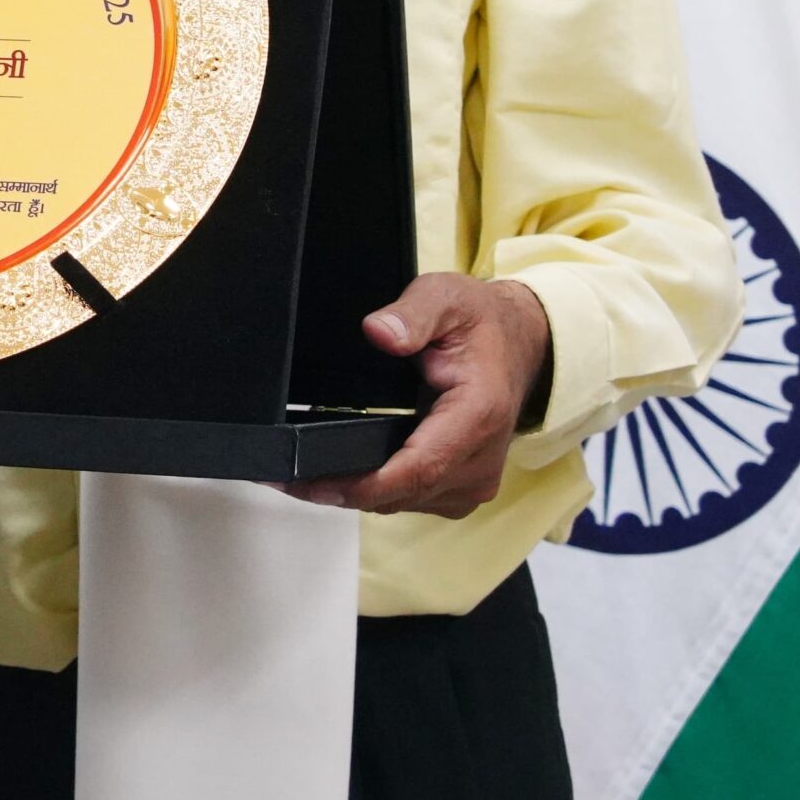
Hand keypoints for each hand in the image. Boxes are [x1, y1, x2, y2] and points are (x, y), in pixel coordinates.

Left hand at [289, 274, 549, 517]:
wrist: (516, 342)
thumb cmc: (480, 322)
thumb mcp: (445, 296)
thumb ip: (412, 314)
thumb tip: (379, 332)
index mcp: (478, 415)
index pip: (419, 468)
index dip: (363, 484)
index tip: (314, 482)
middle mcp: (480, 459)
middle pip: (403, 494)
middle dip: (341, 489)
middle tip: (283, 476)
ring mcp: (473, 479)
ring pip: (403, 503)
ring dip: (354, 493)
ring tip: (301, 474)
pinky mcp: (460, 486)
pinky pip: (411, 499)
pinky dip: (375, 490)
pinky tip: (341, 471)